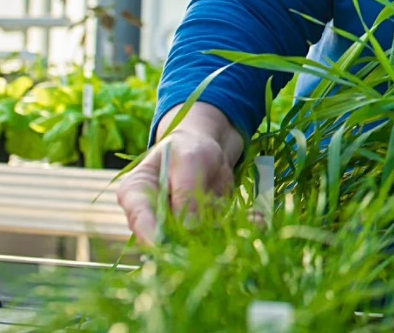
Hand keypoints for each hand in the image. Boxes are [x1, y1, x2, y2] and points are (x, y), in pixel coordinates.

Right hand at [116, 101, 243, 244]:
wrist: (209, 149)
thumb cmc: (190, 147)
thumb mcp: (190, 161)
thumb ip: (187, 192)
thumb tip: (189, 229)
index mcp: (136, 194)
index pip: (139, 220)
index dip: (152, 237)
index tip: (168, 247)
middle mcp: (151, 217)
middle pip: (164, 240)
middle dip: (193, 245)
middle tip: (221, 240)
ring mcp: (174, 227)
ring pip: (194, 243)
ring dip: (222, 239)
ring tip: (254, 224)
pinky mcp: (198, 232)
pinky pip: (216, 237)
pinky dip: (237, 231)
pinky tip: (258, 221)